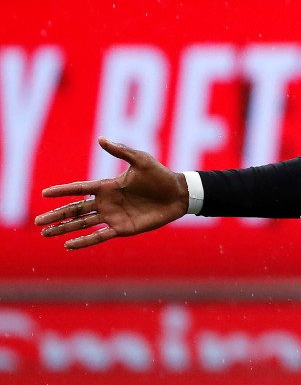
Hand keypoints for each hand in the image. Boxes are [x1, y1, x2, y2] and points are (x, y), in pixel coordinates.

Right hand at [35, 137, 187, 249]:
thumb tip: (100, 138)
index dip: (62, 192)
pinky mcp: (122, 228)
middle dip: (56, 215)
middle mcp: (106, 202)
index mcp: (107, 186)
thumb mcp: (140, 160)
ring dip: (64, 229)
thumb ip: (120, 151)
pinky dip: (83, 241)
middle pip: (75, 210)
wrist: (178, 194)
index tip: (45, 194)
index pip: (79, 189)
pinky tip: (68, 245)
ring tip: (46, 234)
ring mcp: (113, 216)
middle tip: (38, 222)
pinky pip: (99, 236)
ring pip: (82, 224)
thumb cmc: (160, 175)